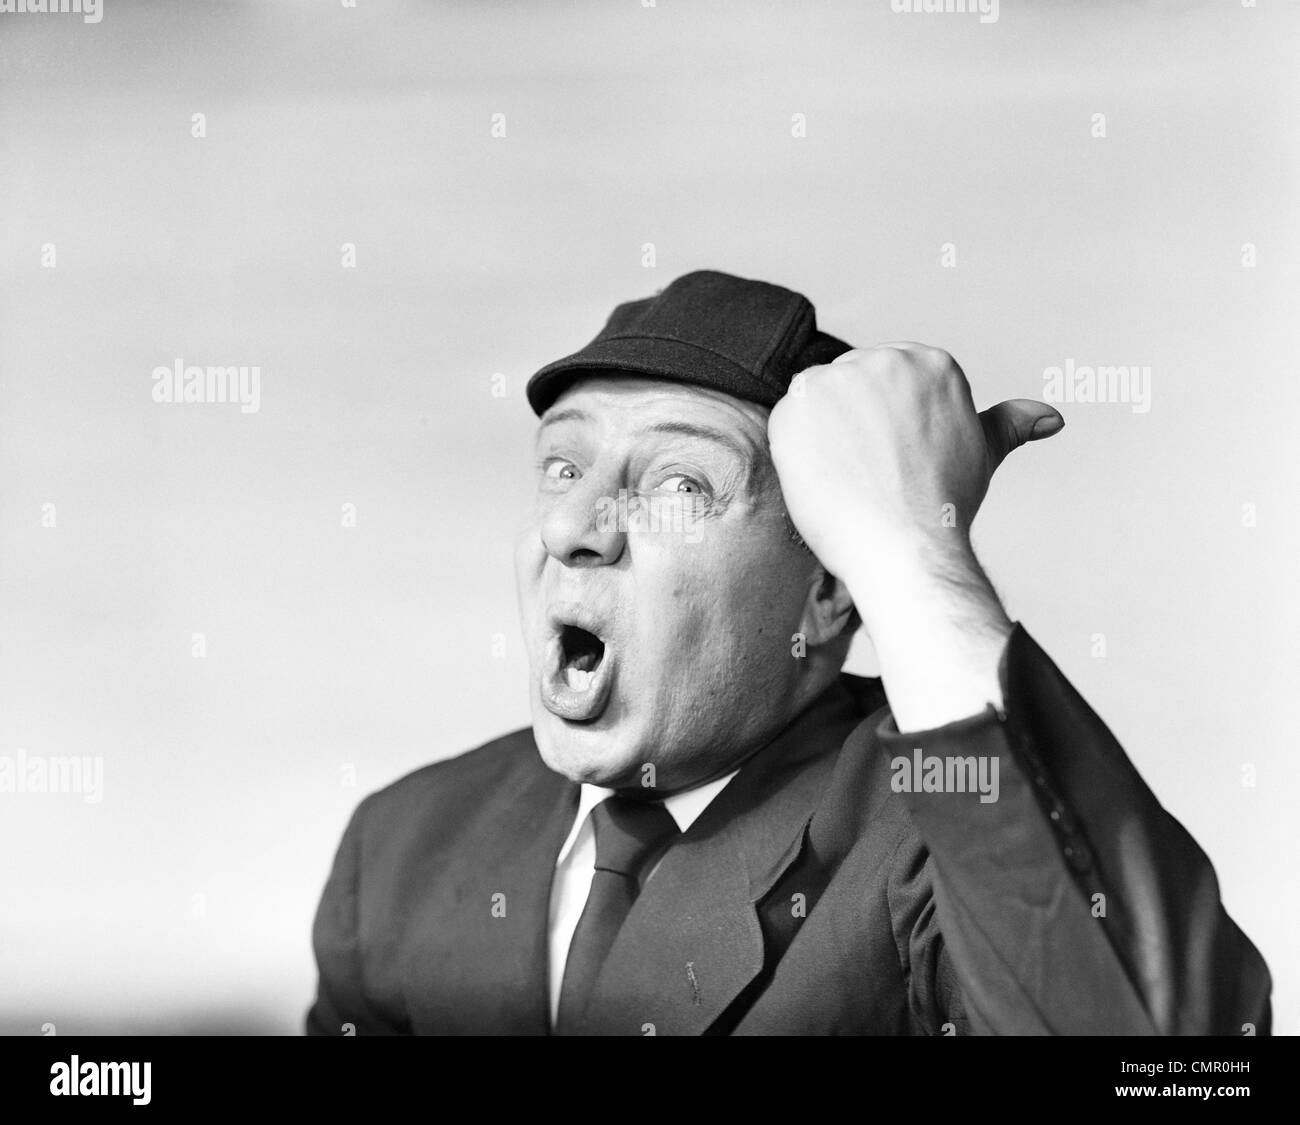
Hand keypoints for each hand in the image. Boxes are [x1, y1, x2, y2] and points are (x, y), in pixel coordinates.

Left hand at [768, 343, 1063, 728]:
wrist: (904, 546)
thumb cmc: (942, 509)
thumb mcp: (983, 455)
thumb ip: (1009, 424)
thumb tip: (1051, 418)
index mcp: (932, 362)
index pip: (885, 385)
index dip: (881, 427)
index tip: (891, 460)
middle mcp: (888, 358)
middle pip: (851, 387)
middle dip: (853, 427)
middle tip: (870, 473)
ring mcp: (842, 376)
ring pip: (818, 402)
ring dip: (824, 437)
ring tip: (851, 476)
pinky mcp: (801, 401)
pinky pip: (788, 420)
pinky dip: (797, 450)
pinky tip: (824, 476)